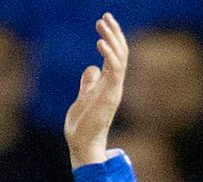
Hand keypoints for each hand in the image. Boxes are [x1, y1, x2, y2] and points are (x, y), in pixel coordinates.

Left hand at [64, 13, 127, 167]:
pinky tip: (100, 42)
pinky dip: (109, 55)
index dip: (111, 38)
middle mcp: (114, 85)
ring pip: (120, 57)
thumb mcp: (83, 98)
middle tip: (104, 16)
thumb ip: (89, 83)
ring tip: (102, 23)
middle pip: (120, 52)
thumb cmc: (82, 125)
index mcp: (108, 84)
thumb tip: (91, 68)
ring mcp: (114, 90)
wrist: (82, 144)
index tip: (103, 21)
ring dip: (112, 39)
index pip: (115, 55)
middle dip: (114, 33)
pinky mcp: (110, 95)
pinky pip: (115, 70)